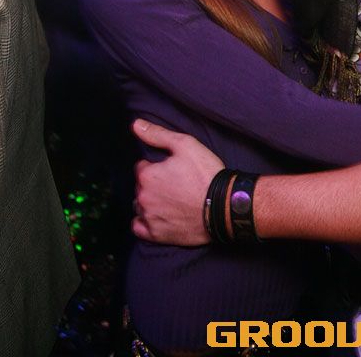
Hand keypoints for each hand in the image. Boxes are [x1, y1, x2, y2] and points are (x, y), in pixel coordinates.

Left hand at [132, 119, 223, 245]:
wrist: (224, 206)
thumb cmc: (205, 174)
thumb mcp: (185, 145)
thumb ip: (158, 134)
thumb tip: (136, 124)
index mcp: (147, 175)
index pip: (141, 167)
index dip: (155, 166)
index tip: (171, 169)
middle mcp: (143, 198)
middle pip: (140, 187)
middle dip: (152, 183)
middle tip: (173, 183)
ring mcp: (149, 218)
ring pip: (139, 206)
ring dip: (149, 201)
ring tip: (169, 199)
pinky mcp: (157, 235)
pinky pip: (139, 227)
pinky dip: (145, 221)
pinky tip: (158, 215)